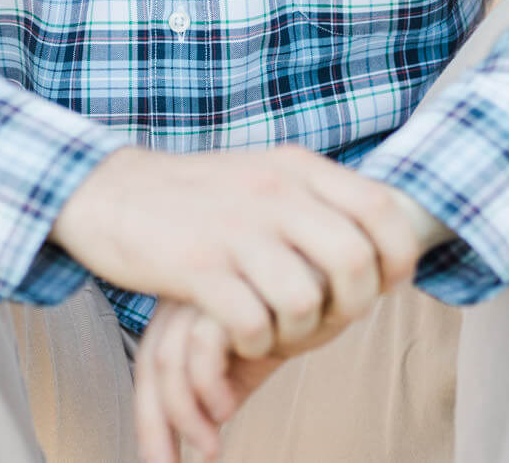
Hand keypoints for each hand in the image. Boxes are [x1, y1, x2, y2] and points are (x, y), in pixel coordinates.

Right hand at [131, 186, 449, 461]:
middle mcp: (273, 191)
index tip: (385, 282)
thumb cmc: (197, 194)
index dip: (397, 255)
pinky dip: (256, 342)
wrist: (111, 191)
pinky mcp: (196, 266)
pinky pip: (252, 323)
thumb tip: (380, 228)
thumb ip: (315, 195)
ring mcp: (235, 228)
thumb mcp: (264, 173)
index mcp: (296, 166)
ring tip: (281, 331)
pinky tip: (243, 335)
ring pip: (306, 299)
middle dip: (354, 305)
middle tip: (332, 319)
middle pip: (353, 260)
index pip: (379, 208)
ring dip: (301, 331)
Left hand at [133, 298, 322, 462]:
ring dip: (185, 416)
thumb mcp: (267, 341)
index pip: (154, 360)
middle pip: (153, 362)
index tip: (161, 460)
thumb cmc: (313, 294)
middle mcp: (196, 288)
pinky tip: (229, 408)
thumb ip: (235, 373)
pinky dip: (208, 386)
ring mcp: (212, 284)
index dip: (151, 413)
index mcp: (197, 298)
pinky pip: (204, 344)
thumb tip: (209, 428)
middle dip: (153, 426)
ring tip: (210, 447)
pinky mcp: (236, 284)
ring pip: (170, 360)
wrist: (347, 257)